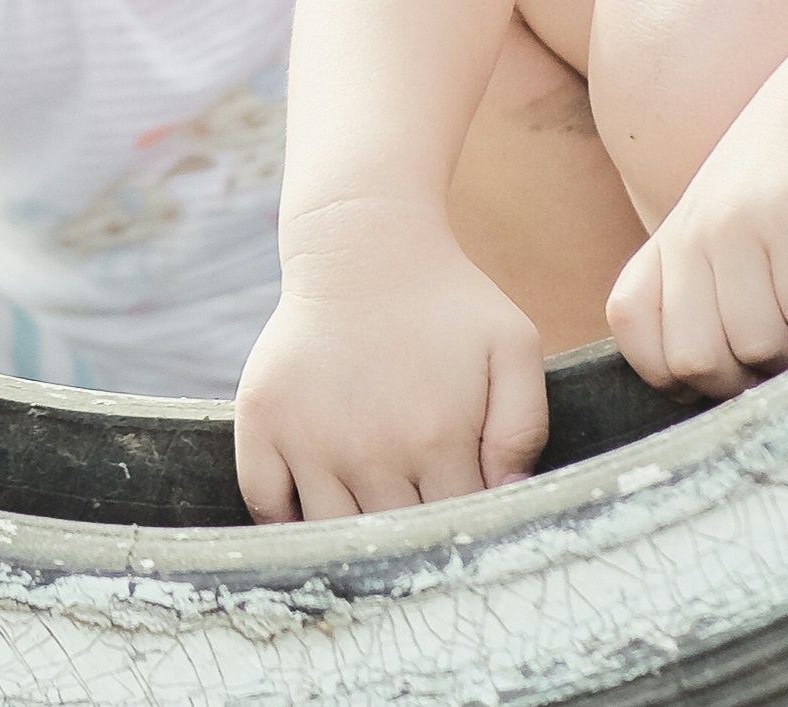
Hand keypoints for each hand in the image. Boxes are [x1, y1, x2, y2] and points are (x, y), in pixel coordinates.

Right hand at [233, 197, 548, 519]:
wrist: (362, 245)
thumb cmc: (446, 300)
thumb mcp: (512, 346)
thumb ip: (525, 426)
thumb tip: (508, 497)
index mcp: (436, 437)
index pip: (453, 525)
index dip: (463, 530)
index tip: (462, 517)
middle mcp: (369, 449)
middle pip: (393, 540)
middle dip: (412, 542)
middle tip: (418, 521)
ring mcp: (309, 440)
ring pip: (332, 534)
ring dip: (353, 541)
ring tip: (371, 523)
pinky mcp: (262, 422)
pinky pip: (265, 505)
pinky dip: (285, 523)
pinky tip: (312, 511)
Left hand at [606, 62, 787, 399]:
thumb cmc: (785, 183)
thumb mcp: (722, 233)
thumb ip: (699, 295)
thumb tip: (705, 386)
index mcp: (668, 245)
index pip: (636, 336)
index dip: (678, 375)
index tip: (728, 372)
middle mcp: (692, 236)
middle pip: (696, 360)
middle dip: (746, 383)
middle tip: (784, 366)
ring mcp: (738, 226)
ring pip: (755, 345)